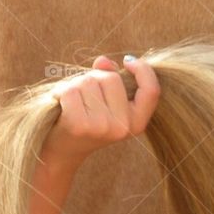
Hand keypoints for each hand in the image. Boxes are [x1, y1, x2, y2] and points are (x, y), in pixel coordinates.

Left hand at [42, 54, 160, 163]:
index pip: (151, 91)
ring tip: (72, 102)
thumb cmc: (85, 119)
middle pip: (112, 79)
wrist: (63, 152)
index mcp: (136, 122)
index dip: (143, 70)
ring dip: (76, 84)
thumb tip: (103, 62)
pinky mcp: (80, 125)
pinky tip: (61, 104)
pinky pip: (71, 91)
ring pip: (89, 82)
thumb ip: (109, 77)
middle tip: (84, 96)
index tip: (129, 61)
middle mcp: (122, 127)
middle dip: (95, 78)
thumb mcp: (105, 101)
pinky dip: (62, 92)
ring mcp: (102, 127)